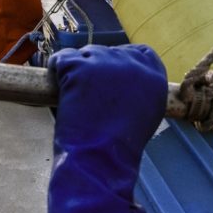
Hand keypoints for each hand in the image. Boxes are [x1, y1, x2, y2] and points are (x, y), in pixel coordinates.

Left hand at [46, 44, 166, 212]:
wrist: (100, 160)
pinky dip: (57, 68)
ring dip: (77, 70)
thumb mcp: (146, 113)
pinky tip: (58, 84)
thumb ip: (140, 87)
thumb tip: (122, 75)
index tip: (110, 79)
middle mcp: (134, 64)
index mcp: (155, 75)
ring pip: (85, 54)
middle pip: (110, 52)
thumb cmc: (120, 145)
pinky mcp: (81, 66)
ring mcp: (106, 62)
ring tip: (75, 96)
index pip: (141, 53)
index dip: (122, 63)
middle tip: (88, 94)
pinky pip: (63, 57)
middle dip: (97, 67)